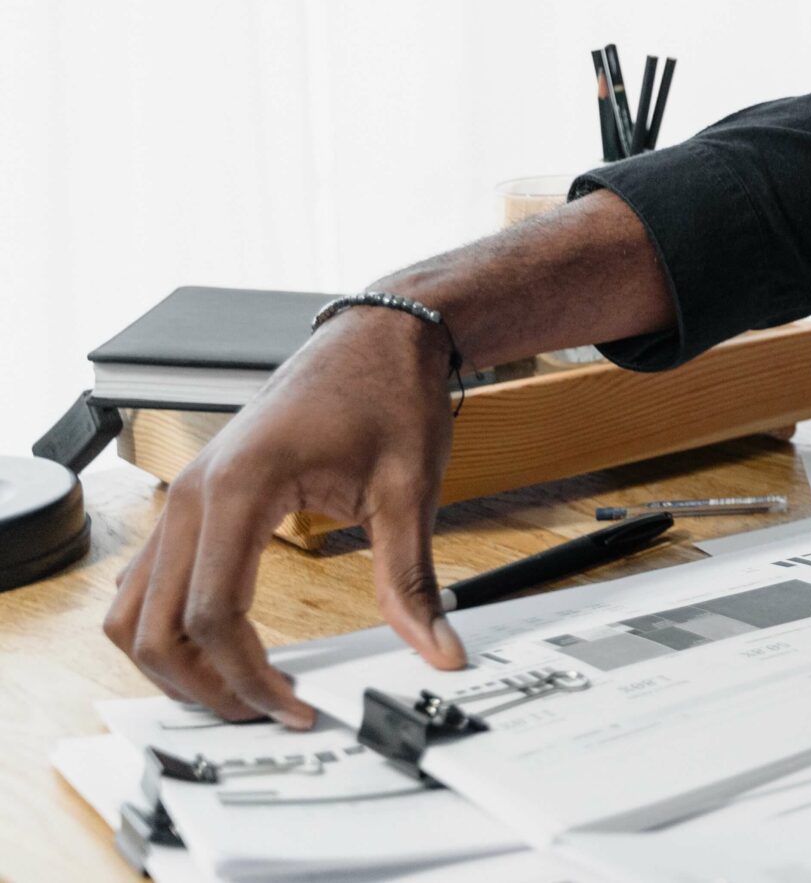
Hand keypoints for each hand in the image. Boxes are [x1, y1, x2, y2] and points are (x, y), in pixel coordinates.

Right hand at [102, 307, 466, 727]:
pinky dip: (165, 627)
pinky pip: (147, 581)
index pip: (212, 615)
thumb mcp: (409, 487)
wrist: (376, 336)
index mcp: (241, 488)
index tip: (295, 707)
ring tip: (240, 691)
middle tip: (267, 713)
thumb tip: (437, 647)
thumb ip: (411, 578)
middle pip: (156, 626)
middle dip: (204, 685)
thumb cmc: (388, 393)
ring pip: (134, 610)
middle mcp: (192, 493)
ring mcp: (182, 495)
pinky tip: (218, 648)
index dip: (248, 677)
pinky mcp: (190, 499)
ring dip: (173, 664)